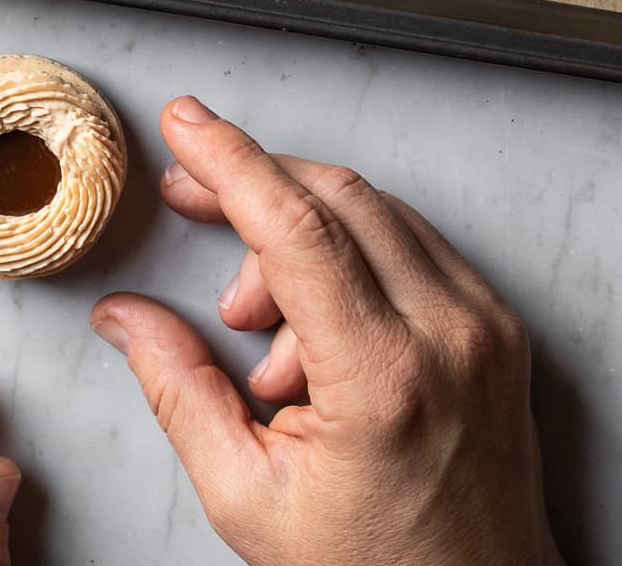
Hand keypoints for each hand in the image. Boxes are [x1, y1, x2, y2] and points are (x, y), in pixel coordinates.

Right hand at [92, 98, 563, 565]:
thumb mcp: (249, 498)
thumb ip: (179, 391)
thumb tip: (123, 316)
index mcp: (386, 380)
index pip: (297, 228)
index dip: (230, 161)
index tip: (185, 124)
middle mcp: (450, 336)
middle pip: (335, 196)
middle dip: (251, 184)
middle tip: (189, 197)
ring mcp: (485, 325)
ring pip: (373, 209)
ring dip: (299, 231)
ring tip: (256, 324)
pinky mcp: (498, 324)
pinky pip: (410, 240)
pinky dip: (348, 252)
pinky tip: (312, 322)